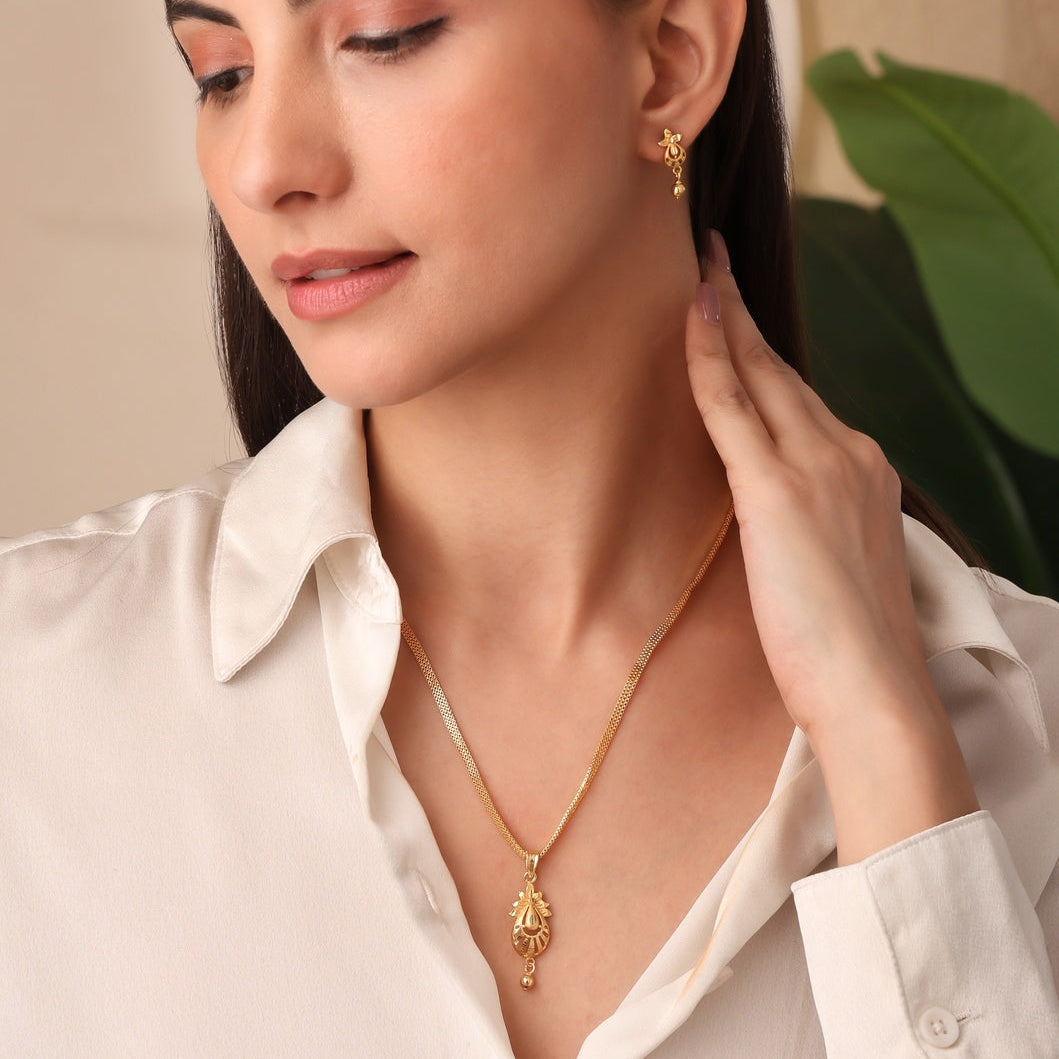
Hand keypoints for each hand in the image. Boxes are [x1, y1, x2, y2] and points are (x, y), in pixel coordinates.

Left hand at [686, 230, 978, 864]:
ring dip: (727, 318)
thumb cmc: (848, 650)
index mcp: (863, 474)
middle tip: (714, 259)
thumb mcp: (834, 567)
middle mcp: (848, 454)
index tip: (741, 311)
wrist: (875, 694)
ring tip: (700, 266)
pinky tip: (694, 314)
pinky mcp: (778, 491)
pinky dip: (712, 357)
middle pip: (783, 372)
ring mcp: (817, 467)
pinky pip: (733, 407)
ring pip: (761, 376)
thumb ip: (806, 524)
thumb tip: (771, 513)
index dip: (768, 353)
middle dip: (746, 314)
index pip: (802, 400)